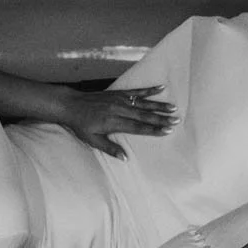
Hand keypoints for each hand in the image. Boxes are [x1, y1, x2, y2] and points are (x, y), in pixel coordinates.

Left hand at [50, 85, 179, 157]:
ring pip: (143, 103)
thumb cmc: (81, 125)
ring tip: (173, 108)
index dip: (153, 129)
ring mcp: (119, 99)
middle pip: (144, 115)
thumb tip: (125, 158)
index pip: (137, 127)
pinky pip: (136, 91)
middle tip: (177, 120)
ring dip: (159, 106)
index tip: (167, 131)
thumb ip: (110, 148)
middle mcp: (118, 109)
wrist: (70, 104)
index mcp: (113, 122)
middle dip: (162, 118)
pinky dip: (149, 90)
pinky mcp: (118, 93)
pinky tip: (161, 88)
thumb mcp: (92, 140)